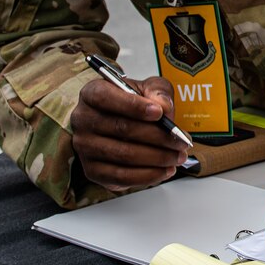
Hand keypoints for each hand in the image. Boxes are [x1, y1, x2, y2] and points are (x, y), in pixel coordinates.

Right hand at [70, 74, 184, 191]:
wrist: (117, 121)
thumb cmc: (131, 103)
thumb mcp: (147, 88)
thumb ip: (158, 91)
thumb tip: (164, 106)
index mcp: (91, 93)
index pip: (106, 98)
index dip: (134, 106)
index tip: (159, 113)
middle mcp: (83, 120)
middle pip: (121, 129)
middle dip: (157, 137)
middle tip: (181, 141)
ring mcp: (85, 147)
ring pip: (124, 154)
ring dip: (157, 158)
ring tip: (178, 156)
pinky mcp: (92, 170)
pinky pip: (122, 176)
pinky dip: (148, 175)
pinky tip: (165, 170)